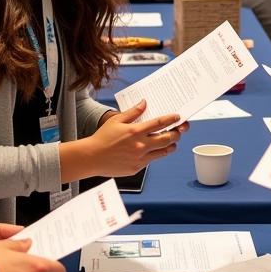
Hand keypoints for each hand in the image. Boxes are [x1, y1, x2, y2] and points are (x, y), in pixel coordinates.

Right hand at [61, 101, 187, 180]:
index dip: (172, 119)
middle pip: (167, 139)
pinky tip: (156, 150)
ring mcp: (139, 158)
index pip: (159, 123)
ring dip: (171, 145)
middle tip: (179, 130)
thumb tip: (144, 103)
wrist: (91, 157)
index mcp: (135, 131)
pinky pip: (152, 161)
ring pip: (163, 152)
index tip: (178, 117)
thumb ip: (133, 112)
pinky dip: (156, 154)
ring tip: (172, 141)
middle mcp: (140, 145)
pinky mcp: (137, 168)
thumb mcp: (116, 120)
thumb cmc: (102, 138)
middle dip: (177, 133)